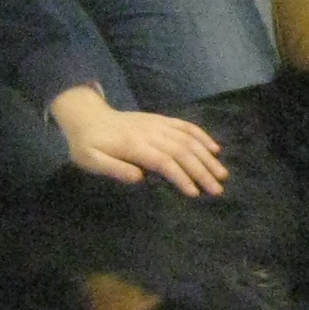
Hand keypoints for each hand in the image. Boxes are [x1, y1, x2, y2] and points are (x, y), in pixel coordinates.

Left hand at [50, 86, 228, 196]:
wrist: (86, 116)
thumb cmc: (87, 144)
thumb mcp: (89, 160)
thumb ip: (113, 168)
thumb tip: (139, 178)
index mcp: (133, 145)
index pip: (163, 161)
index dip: (181, 176)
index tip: (195, 193)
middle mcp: (150, 132)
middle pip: (181, 151)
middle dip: (202, 170)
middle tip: (218, 190)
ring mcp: (157, 124)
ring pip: (187, 139)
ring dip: (206, 156)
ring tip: (222, 174)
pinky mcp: (160, 120)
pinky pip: (184, 125)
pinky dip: (202, 136)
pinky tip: (214, 149)